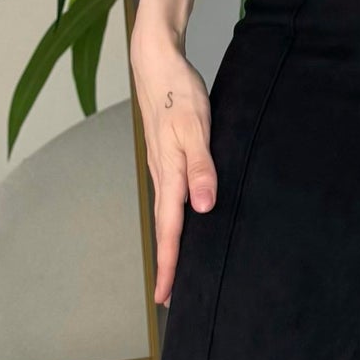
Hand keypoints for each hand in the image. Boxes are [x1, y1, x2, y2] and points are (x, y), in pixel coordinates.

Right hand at [132, 16, 216, 306]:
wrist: (156, 63)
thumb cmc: (178, 92)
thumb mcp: (197, 126)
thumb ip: (202, 166)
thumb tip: (203, 207)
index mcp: (171, 173)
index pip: (170, 229)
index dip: (169, 264)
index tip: (165, 296)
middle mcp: (163, 175)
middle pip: (165, 228)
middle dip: (168, 263)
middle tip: (169, 296)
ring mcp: (163, 167)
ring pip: (167, 214)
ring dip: (171, 243)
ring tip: (176, 267)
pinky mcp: (168, 157)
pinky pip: (171, 196)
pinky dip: (174, 218)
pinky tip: (184, 220)